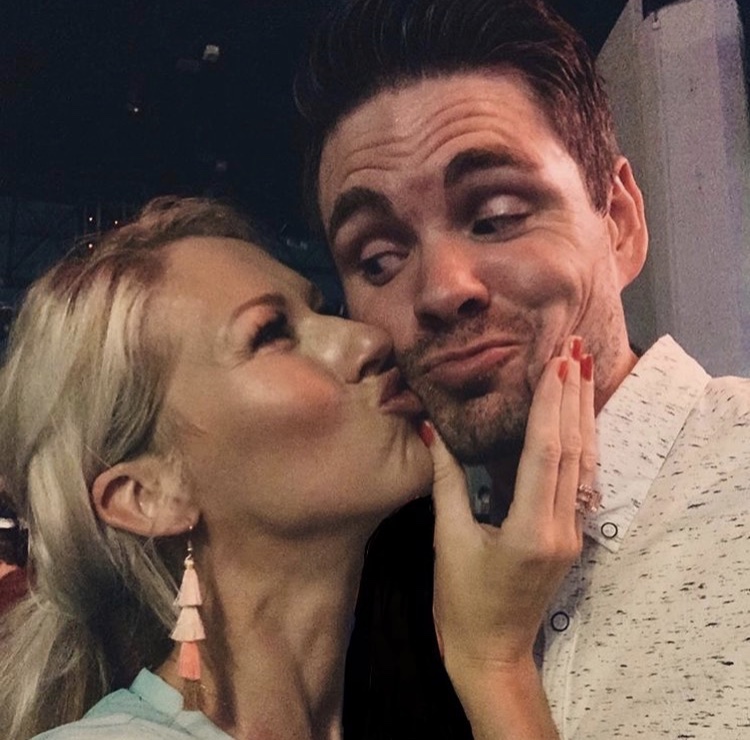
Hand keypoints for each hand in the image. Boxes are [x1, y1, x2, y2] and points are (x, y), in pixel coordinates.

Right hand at [428, 338, 595, 716]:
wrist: (492, 653)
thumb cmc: (462, 601)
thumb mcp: (449, 539)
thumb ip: (446, 481)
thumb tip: (432, 430)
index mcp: (530, 529)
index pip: (545, 453)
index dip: (550, 405)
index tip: (556, 363)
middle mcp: (561, 527)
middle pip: (574, 451)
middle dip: (574, 397)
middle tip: (576, 350)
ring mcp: (572, 533)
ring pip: (584, 464)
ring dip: (583, 415)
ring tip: (582, 373)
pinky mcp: (570, 536)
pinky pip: (580, 480)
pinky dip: (580, 443)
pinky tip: (579, 420)